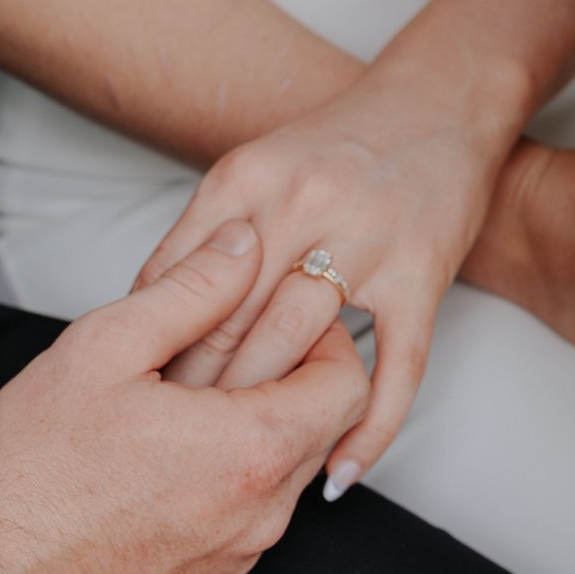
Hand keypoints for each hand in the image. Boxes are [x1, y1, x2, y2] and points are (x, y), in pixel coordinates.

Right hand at [0, 220, 367, 573]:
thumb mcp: (105, 346)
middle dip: (294, 377)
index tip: (282, 313)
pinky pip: (250, 512)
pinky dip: (231, 472)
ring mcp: (238, 554)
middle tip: (232, 342)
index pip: (350, 386)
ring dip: (259, 425)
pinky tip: (169, 449)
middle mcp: (262, 514)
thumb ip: (190, 287)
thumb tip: (245, 243)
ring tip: (189, 394)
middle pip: (326, 430)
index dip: (328, 338)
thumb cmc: (34, 464)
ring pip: (287, 473)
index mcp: (250, 452)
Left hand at [134, 47, 527, 492]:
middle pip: (226, 318)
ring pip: (296, 346)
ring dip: (262, 413)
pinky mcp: (422, 275)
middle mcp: (301, 204)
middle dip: (191, 392)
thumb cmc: (337, 144)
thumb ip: (203, 233)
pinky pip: (395, 370)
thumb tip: (146, 309)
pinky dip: (366, 429)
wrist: (440, 100)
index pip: (177, 279)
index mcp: (247, 178)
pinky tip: (337, 473)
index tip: (134, 397)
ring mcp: (367, 240)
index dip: (151, 346)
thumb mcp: (255, 167)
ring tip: (233, 463)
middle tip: (163, 450)